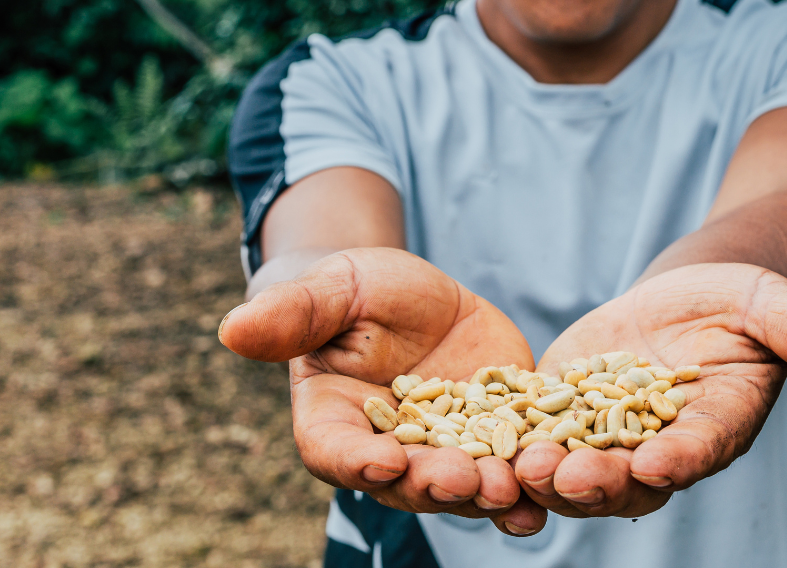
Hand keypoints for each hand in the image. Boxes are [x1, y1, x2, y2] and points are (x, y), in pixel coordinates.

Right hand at [218, 248, 545, 534]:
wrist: (413, 294)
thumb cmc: (355, 290)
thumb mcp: (330, 291)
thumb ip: (291, 316)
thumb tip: (230, 328)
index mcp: (336, 422)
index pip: (336, 452)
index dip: (356, 461)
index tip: (383, 459)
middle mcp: (389, 450)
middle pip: (407, 482)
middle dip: (435, 486)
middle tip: (465, 483)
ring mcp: (447, 448)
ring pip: (464, 484)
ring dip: (487, 494)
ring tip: (514, 494)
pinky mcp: (496, 433)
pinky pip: (512, 461)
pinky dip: (531, 477)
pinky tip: (556, 482)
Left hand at [514, 263, 786, 518]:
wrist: (680, 296)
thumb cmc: (739, 297)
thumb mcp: (776, 304)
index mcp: (715, 426)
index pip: (701, 448)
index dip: (683, 456)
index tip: (662, 462)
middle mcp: (658, 446)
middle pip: (627, 475)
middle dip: (597, 480)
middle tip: (564, 475)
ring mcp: (603, 435)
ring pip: (571, 466)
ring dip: (542, 474)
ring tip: (513, 466)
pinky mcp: (557, 414)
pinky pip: (528, 435)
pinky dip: (501, 445)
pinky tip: (465, 446)